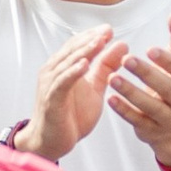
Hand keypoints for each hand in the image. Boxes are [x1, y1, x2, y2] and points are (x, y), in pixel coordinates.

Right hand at [25, 25, 122, 157]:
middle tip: (106, 31)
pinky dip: (73, 72)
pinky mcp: (51, 99)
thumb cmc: (71, 115)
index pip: (77, 45)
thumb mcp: (94, 88)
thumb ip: (106, 68)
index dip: (92, 36)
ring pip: (67, 63)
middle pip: (72, 50)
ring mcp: (50, 84)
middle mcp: (53, 72)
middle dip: (90, 39)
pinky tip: (84, 65)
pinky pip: (62, 83)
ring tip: (99, 42)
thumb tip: (121, 45)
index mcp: (63, 67)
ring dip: (84, 51)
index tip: (109, 29)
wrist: (52, 141)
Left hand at [107, 11, 170, 166]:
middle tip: (127, 59)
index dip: (169, 61)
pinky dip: (123, 110)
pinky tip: (109, 98)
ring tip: (113, 78)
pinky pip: (137, 121)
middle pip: (167, 89)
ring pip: (151, 107)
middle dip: (147, 74)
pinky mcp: (151, 130)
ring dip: (131, 92)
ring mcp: (167, 118)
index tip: (150, 48)